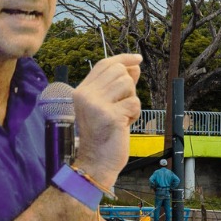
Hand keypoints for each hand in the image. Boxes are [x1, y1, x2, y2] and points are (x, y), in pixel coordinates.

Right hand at [72, 54, 141, 187]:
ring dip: (132, 101)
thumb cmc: (105, 134)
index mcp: (82, 91)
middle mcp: (86, 95)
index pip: (104, 64)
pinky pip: (134, 103)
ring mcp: (96, 105)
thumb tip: (134, 65)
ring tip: (122, 116)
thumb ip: (119, 85)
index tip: (138, 59)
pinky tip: (125, 124)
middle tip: (122, 105)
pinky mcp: (110, 116)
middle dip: (129, 87)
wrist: (97, 162)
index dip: (123, 59)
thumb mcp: (109, 105)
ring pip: (128, 85)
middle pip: (119, 72)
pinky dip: (135, 114)